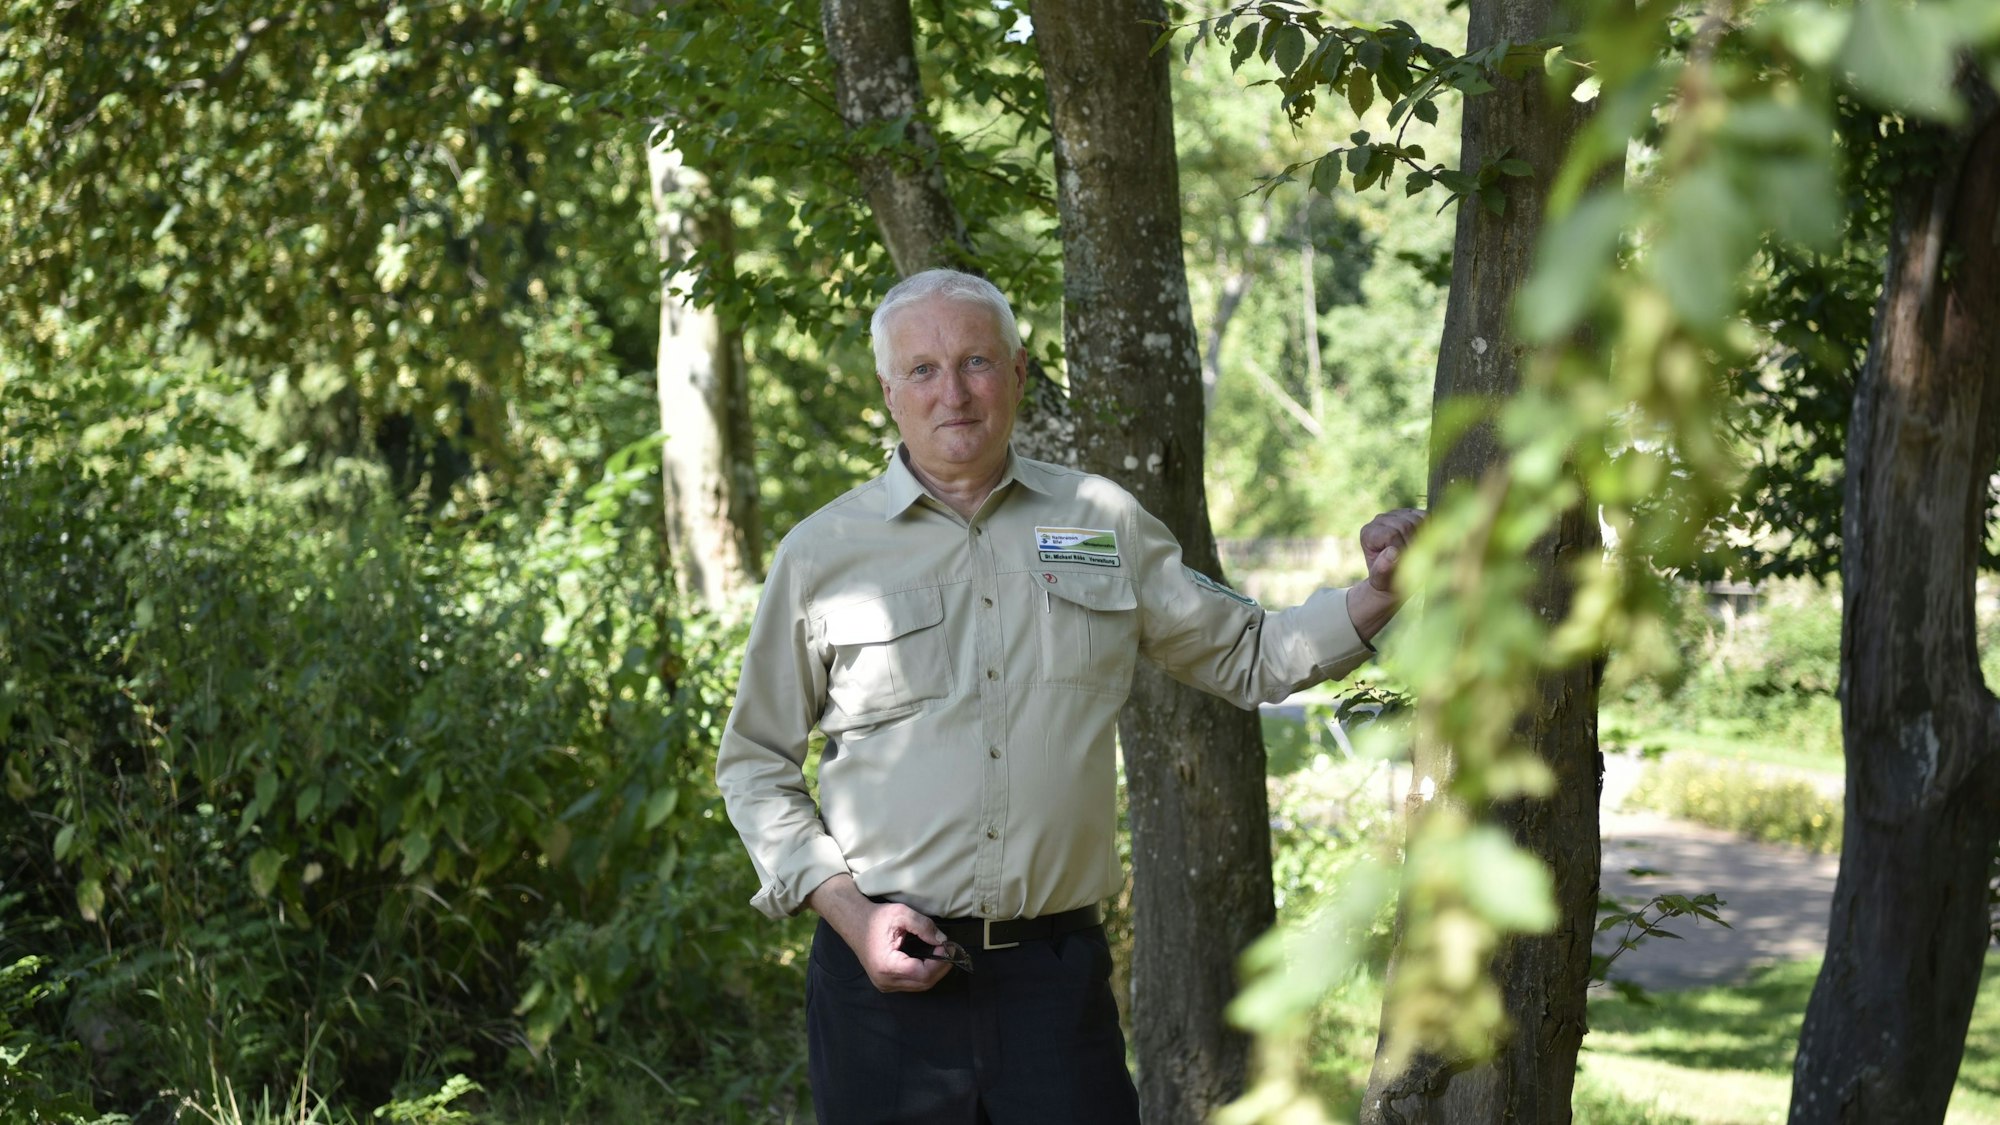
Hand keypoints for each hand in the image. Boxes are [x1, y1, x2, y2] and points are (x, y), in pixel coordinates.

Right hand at [807, 874, 953, 992]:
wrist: (853, 922)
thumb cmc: (875, 918)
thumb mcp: (901, 914)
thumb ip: (924, 926)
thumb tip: (943, 940)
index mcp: (887, 966)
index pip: (923, 974)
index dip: (940, 962)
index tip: (948, 946)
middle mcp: (885, 981)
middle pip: (923, 983)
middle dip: (940, 968)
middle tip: (949, 950)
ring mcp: (884, 985)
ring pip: (919, 986)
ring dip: (933, 971)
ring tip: (940, 953)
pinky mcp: (886, 983)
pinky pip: (911, 983)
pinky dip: (923, 973)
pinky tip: (928, 959)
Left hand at [1345, 508, 1424, 642]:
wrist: (1390, 587)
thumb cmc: (1385, 588)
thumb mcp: (1383, 584)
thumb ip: (1385, 570)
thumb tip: (1392, 554)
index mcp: (1370, 533)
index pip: (1394, 533)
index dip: (1401, 549)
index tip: (1398, 564)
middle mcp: (1380, 520)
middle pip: (1407, 522)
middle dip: (1410, 543)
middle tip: (1406, 560)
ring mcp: (1394, 516)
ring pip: (1417, 518)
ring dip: (1419, 537)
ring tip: (1412, 554)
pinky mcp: (1409, 517)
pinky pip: (1425, 517)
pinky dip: (1427, 529)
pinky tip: (1421, 544)